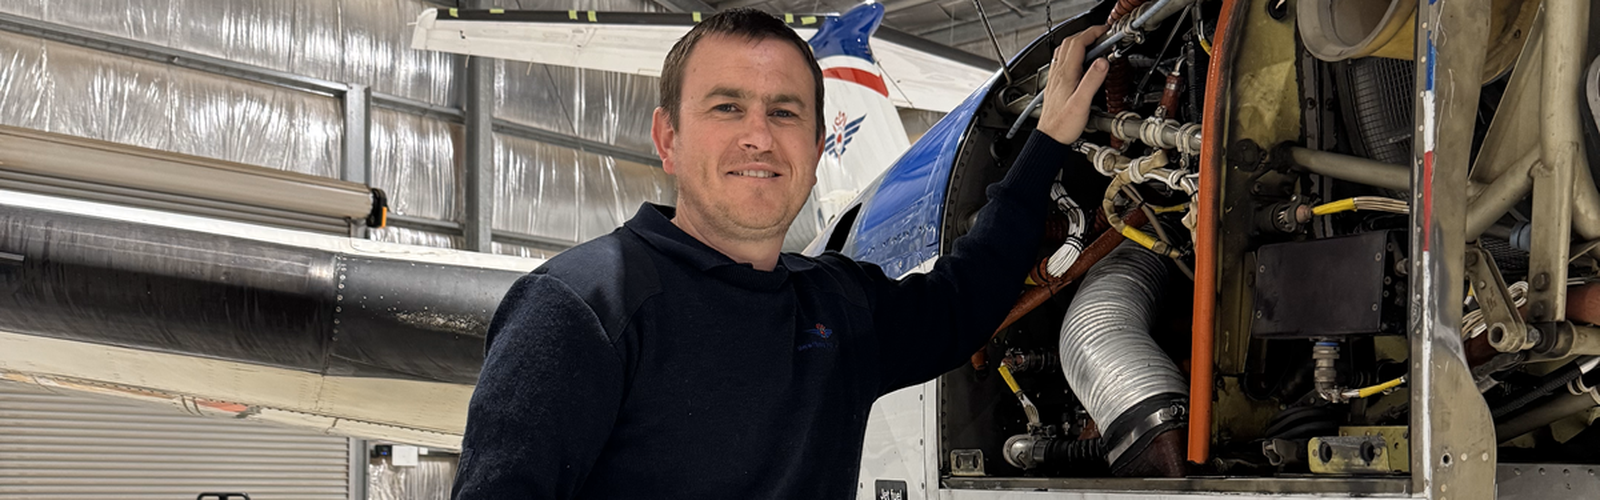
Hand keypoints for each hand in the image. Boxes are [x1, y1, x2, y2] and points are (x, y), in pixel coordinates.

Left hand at [1037, 25, 1109, 144]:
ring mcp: (1055, 77)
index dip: (1092, 33)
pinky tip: (1078, 60)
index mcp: (1066, 74)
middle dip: (1086, 34)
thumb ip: (1092, 80)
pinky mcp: (1055, 84)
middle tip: (1101, 34)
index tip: (1104, 31)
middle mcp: (1058, 73)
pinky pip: (1061, 61)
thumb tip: (1102, 62)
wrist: (1050, 137)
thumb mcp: (1082, 102)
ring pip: (1064, 50)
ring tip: (1092, 43)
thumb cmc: (1064, 124)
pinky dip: (1072, 53)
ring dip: (1078, 41)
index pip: (1078, 43)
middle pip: (1070, 42)